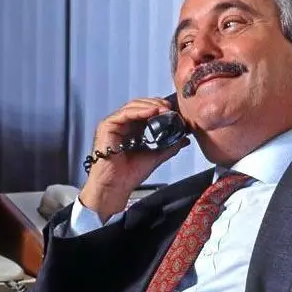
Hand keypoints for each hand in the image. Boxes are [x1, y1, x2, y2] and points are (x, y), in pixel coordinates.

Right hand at [80, 97, 190, 221]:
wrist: (116, 187)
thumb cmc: (129, 175)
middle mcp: (122, 125)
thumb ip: (170, 146)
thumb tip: (184, 139)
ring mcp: (114, 124)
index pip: (146, 111)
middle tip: (170, 108)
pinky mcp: (106, 126)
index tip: (173, 111)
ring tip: (163, 109)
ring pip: (132, 106)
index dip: (159, 108)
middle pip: (139, 105)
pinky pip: (124, 114)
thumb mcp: (156, 156)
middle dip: (156, 104)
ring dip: (150, 105)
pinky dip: (139, 111)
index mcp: (132, 130)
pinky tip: (152, 111)